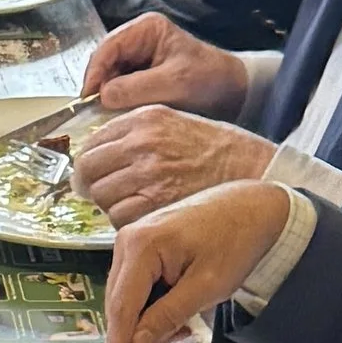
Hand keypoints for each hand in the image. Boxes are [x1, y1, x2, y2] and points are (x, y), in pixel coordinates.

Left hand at [72, 105, 273, 221]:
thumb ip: (137, 135)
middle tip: (99, 195)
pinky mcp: (157, 203)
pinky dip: (127, 223)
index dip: (88, 164)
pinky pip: (120, 218)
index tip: (90, 175)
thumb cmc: (219, 151)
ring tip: (131, 206)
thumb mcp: (175, 123)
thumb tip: (101, 155)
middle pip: (89, 170)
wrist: (253, 170)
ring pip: (102, 197)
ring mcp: (149, 174)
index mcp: (145, 119)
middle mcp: (142, 143)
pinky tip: (145, 218)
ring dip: (110, 206)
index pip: (92, 143)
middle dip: (90, 186)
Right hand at [79, 10, 251, 117]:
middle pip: (105, 62)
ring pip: (110, 76)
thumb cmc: (210, 80)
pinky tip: (122, 114)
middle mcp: (139, 38)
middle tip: (97, 111)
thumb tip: (103, 96)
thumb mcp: (174, 83)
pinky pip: (121, 87)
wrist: (233, 92)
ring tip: (110, 115)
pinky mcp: (142, 74)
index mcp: (147, 29)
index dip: (94, 72)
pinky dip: (119, 101)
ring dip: (109, 95)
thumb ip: (136, 88)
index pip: (108, 47)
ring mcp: (139, 56)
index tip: (88, 97)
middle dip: (101, 86)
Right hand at [100, 179, 292, 342]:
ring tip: (187, 320)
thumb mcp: (206, 287)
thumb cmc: (235, 240)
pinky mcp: (141, 246)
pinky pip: (137, 286)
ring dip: (150, 318)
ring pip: (128, 298)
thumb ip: (168, 316)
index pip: (122, 306)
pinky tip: (179, 305)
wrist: (251, 208)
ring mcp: (132, 242)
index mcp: (141, 246)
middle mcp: (127, 240)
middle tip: (178, 337)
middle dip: (141, 330)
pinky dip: (154, 303)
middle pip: (120, 303)